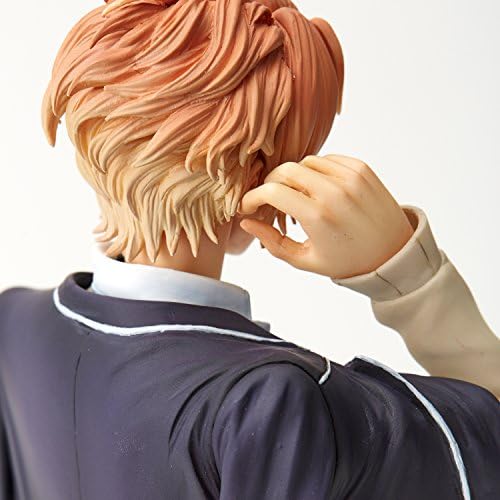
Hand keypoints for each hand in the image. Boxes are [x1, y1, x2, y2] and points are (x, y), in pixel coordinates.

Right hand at [238, 154, 414, 279]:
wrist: (394, 254)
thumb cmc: (349, 262)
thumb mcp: (306, 260)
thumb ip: (272, 242)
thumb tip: (246, 223)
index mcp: (318, 216)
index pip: (272, 191)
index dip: (253, 197)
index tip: (248, 207)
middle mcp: (334, 191)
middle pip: (284, 170)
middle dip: (269, 184)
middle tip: (268, 200)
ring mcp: (350, 176)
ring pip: (305, 162)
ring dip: (293, 177)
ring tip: (296, 198)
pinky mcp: (362, 169)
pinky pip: (327, 159)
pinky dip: (315, 171)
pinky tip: (317, 189)